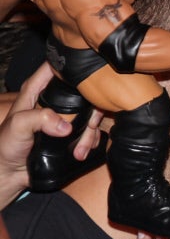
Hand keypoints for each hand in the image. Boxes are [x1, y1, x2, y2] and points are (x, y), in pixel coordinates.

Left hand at [0, 63, 103, 198]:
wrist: (10, 172)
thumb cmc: (6, 146)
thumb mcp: (16, 127)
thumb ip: (38, 119)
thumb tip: (65, 126)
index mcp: (35, 91)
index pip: (55, 67)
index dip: (71, 67)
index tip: (86, 76)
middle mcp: (52, 101)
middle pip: (83, 93)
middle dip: (91, 111)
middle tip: (90, 126)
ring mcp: (64, 117)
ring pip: (90, 114)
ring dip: (91, 133)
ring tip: (79, 150)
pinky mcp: (71, 133)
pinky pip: (91, 132)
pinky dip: (91, 142)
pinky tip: (80, 152)